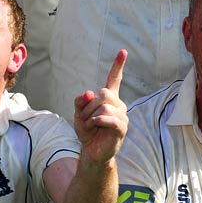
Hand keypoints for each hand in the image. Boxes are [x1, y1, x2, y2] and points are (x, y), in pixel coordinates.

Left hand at [73, 50, 127, 164]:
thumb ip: (80, 102)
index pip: (114, 79)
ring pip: (104, 106)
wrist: (92, 151)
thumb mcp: (78, 114)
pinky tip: (95, 126)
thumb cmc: (88, 131)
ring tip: (91, 126)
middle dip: (89, 106)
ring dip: (91, 116)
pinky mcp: (122, 127)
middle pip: (103, 93)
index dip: (118, 65)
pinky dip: (97, 121)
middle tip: (86, 119)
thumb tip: (89, 93)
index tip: (123, 51)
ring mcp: (122, 115)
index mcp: (109, 98)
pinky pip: (108, 118)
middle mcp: (118, 104)